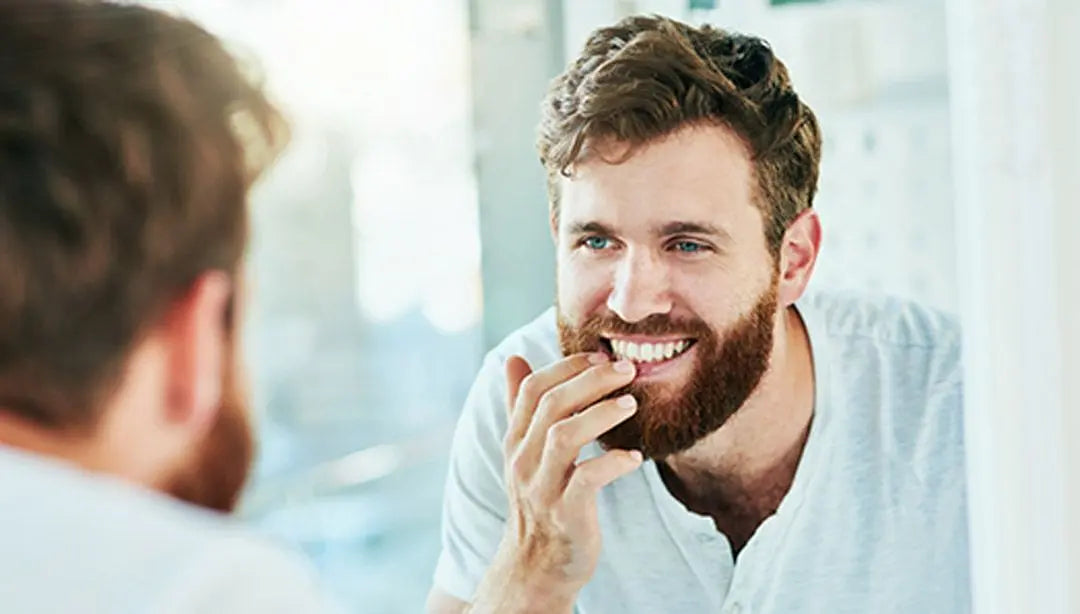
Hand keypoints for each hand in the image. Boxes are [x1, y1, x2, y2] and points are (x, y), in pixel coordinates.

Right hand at [476, 352, 641, 611]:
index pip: (531, 389)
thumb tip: (513, 357)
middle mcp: (522, 460)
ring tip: (632, 404)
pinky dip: (612, 463)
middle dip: (590, 381)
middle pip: (550, 405)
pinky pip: (586, 480)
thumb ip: (520, 406)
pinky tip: (634, 457)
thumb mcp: (525, 452)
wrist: (537, 565)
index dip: (566, 367)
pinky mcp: (565, 513)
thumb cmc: (542, 499)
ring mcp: (541, 487)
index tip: (600, 357)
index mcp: (515, 441)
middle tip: (627, 369)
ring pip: (563, 436)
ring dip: (601, 415)